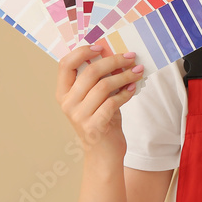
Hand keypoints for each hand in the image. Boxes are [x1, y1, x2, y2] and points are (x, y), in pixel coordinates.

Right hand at [55, 45, 143, 162]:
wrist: (103, 154)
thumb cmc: (101, 121)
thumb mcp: (95, 98)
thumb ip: (98, 80)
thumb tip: (116, 56)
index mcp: (63, 93)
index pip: (66, 64)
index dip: (82, 52)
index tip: (101, 47)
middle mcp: (68, 103)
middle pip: (90, 72)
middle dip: (113, 61)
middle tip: (130, 57)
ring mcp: (79, 116)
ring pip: (104, 86)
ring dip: (124, 75)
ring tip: (137, 71)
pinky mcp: (94, 126)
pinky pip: (113, 102)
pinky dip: (126, 92)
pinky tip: (133, 88)